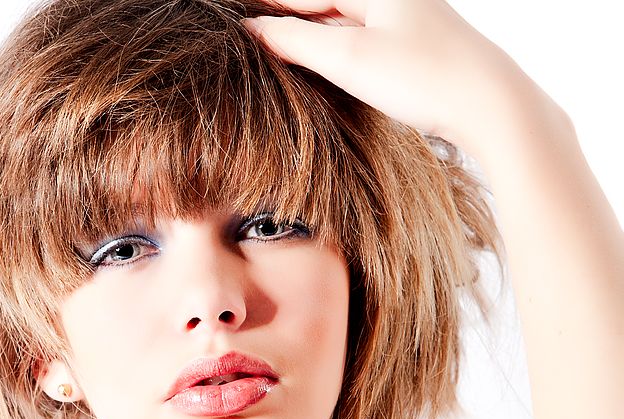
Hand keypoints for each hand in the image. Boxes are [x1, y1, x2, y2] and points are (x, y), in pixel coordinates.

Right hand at [242, 0, 534, 149]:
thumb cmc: (424, 76)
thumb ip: (295, 41)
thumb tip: (252, 30)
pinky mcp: (415, 45)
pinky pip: (360, 38)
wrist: (491, 105)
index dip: (265, 6)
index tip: (231, 17)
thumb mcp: (349, 58)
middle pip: (323, 1)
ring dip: (308, 34)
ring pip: (342, 20)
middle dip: (285, 17)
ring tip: (272, 47)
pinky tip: (320, 61)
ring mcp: (406, 19)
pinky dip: (334, 48)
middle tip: (246, 31)